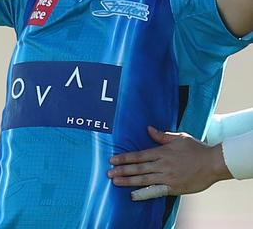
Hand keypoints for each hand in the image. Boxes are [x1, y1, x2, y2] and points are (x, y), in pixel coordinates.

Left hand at [107, 126, 231, 199]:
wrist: (214, 163)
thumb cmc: (197, 149)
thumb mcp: (179, 138)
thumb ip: (162, 136)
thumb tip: (148, 129)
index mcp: (162, 152)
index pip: (139, 155)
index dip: (124, 158)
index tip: (112, 160)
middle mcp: (163, 165)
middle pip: (138, 168)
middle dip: (122, 170)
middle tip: (109, 172)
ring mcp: (168, 177)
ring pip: (144, 179)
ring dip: (128, 180)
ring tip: (115, 181)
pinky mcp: (174, 188)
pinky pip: (156, 191)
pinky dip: (144, 193)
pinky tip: (134, 195)